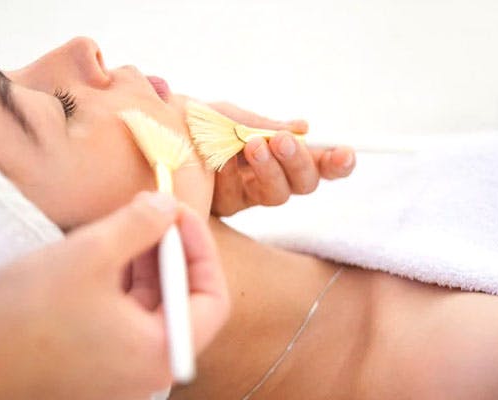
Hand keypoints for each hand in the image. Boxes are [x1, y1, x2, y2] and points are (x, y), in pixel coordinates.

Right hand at [0, 192, 228, 399]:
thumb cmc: (22, 317)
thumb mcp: (89, 254)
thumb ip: (140, 224)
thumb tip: (168, 205)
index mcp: (161, 351)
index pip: (213, 298)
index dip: (202, 248)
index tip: (180, 213)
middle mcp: (151, 368)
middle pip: (183, 299)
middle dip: (171, 248)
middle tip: (154, 209)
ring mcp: (126, 369)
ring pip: (154, 305)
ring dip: (147, 261)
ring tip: (130, 223)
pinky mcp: (102, 362)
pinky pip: (129, 315)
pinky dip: (126, 281)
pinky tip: (110, 251)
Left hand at [207, 102, 355, 216]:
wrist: (153, 130)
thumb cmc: (195, 121)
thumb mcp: (228, 115)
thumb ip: (261, 124)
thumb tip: (304, 127)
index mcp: (277, 152)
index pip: (316, 162)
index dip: (336, 162)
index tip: (345, 153)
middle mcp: (267, 176)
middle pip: (304, 184)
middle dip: (298, 162)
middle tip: (281, 140)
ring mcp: (246, 195)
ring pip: (277, 196)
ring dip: (269, 170)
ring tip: (251, 146)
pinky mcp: (222, 208)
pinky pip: (238, 198)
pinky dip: (232, 176)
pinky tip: (219, 160)